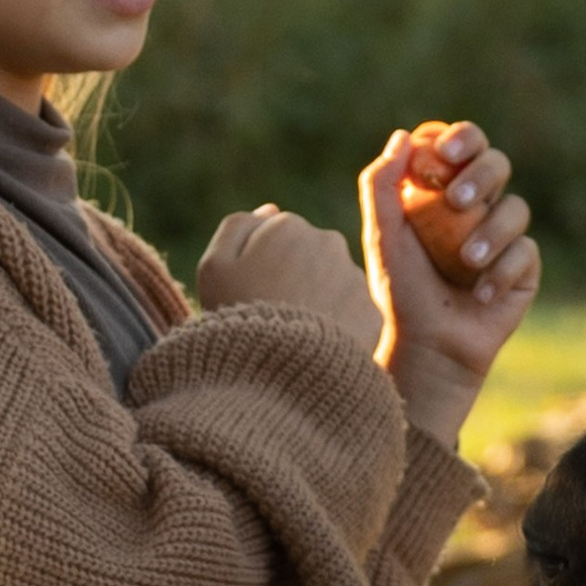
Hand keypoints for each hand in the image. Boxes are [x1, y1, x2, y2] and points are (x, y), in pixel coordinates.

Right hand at [196, 206, 381, 359]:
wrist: (278, 374)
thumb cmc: (238, 317)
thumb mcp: (213, 267)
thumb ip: (237, 227)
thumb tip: (270, 211)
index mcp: (288, 225)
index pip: (277, 235)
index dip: (261, 264)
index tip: (252, 291)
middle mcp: (329, 242)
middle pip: (309, 255)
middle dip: (294, 276)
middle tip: (274, 313)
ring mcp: (354, 277)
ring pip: (334, 282)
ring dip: (318, 299)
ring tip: (295, 334)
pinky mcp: (372, 312)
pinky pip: (351, 313)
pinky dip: (336, 326)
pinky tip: (316, 347)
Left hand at [359, 126, 540, 445]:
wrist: (430, 346)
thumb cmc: (401, 291)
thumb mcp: (382, 237)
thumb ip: (381, 185)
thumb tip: (404, 136)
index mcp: (442, 190)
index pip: (461, 146)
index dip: (460, 139)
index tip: (444, 155)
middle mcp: (478, 206)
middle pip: (497, 163)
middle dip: (480, 175)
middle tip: (456, 201)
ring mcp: (504, 235)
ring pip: (516, 208)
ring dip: (490, 233)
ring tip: (465, 263)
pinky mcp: (524, 267)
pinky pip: (526, 251)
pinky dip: (501, 272)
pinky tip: (481, 295)